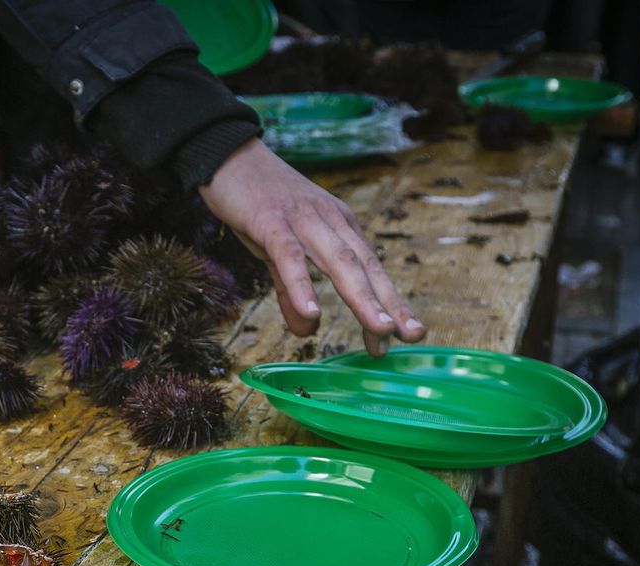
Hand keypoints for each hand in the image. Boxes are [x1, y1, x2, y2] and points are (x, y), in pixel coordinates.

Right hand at [199, 139, 425, 356]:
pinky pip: (290, 257)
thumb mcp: (278, 251)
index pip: (369, 269)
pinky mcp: (271, 221)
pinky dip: (302, 285)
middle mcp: (330, 221)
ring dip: (362, 297)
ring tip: (380, 329)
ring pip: (339, 261)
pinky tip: (312, 313)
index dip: (388, 302)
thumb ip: (292, 291)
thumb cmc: (256, 203)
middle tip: (412, 335)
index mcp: (338, 226)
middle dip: (390, 302)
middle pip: (365, 266)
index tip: (403, 336)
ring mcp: (302, 220)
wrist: (227, 156)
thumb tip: (306, 330)